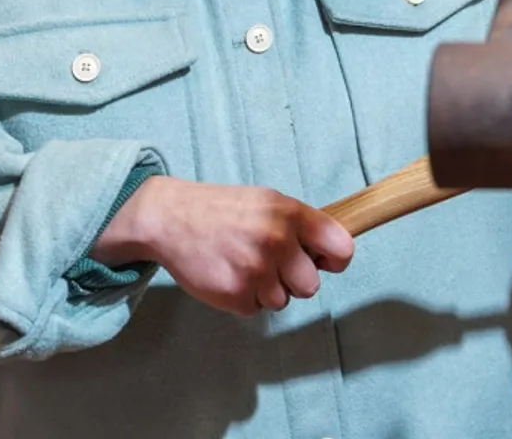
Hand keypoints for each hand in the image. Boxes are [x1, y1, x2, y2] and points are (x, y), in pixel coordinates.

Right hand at [91, 176, 353, 315]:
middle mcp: (277, 241)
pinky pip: (255, 310)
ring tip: (244, 265)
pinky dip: (244, 298)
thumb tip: (330, 254)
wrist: (170, 218)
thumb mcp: (269, 202)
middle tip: (272, 265)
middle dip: (294, 281)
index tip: (323, 262)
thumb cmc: (224, 210)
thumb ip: (300, 224)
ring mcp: (255, 270)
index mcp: (290, 213)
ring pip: (282, 301)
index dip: (335, 260)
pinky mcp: (234, 294)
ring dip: (266, 290)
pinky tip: (229, 274)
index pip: (342, 248)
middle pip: (311, 286)